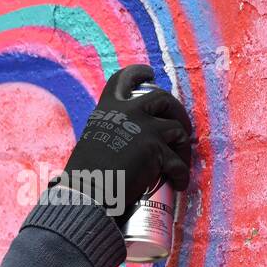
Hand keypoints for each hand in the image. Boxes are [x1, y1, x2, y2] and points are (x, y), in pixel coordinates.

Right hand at [52, 65, 193, 230]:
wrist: (86, 193)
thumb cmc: (84, 174)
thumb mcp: (94, 139)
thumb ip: (113, 130)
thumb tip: (131, 138)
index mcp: (107, 109)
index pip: (123, 79)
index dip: (139, 73)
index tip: (149, 74)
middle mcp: (127, 112)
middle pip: (163, 99)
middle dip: (177, 112)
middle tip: (180, 128)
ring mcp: (145, 128)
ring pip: (178, 130)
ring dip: (182, 147)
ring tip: (180, 162)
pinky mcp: (156, 150)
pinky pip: (177, 161)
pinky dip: (180, 173)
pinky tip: (178, 183)